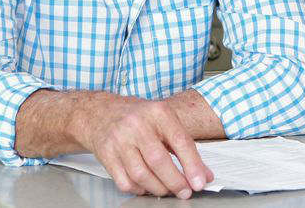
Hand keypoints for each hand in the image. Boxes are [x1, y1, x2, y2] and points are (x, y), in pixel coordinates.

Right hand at [75, 93, 213, 197]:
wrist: (99, 113)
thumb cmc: (137, 117)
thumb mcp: (164, 122)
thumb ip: (185, 147)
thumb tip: (204, 175)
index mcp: (157, 112)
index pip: (180, 141)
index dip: (192, 165)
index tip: (199, 182)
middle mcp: (137, 124)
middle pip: (159, 161)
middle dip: (175, 182)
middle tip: (184, 191)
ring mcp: (119, 140)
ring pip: (141, 175)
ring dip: (158, 188)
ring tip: (167, 189)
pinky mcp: (106, 155)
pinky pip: (125, 182)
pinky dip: (140, 189)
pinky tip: (147, 186)